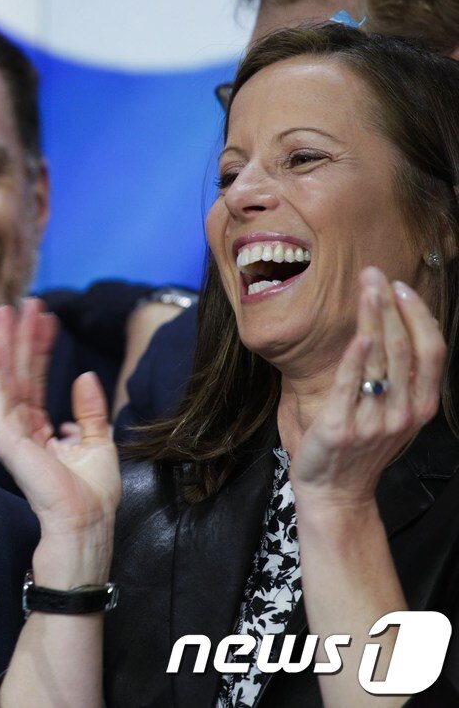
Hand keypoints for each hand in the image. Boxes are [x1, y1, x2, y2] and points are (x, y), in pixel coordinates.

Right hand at [0, 299, 119, 584]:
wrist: (84, 522)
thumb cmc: (92, 496)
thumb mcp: (99, 442)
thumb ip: (89, 410)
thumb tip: (82, 377)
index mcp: (40, 432)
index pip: (37, 383)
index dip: (40, 350)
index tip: (44, 319)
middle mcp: (21, 429)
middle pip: (19, 374)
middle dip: (20, 337)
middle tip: (21, 302)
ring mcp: (11, 432)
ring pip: (8, 377)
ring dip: (6, 341)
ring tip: (6, 309)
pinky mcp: (7, 437)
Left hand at [291, 268, 443, 510]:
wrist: (335, 492)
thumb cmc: (359, 447)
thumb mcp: (389, 413)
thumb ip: (393, 378)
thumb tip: (383, 328)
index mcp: (420, 407)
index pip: (431, 352)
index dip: (419, 316)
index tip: (400, 287)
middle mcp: (403, 412)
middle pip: (405, 348)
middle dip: (391, 306)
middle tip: (374, 274)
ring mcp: (374, 421)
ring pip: (380, 362)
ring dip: (373, 320)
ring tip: (365, 289)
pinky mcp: (341, 428)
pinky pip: (350, 388)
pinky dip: (356, 361)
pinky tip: (357, 337)